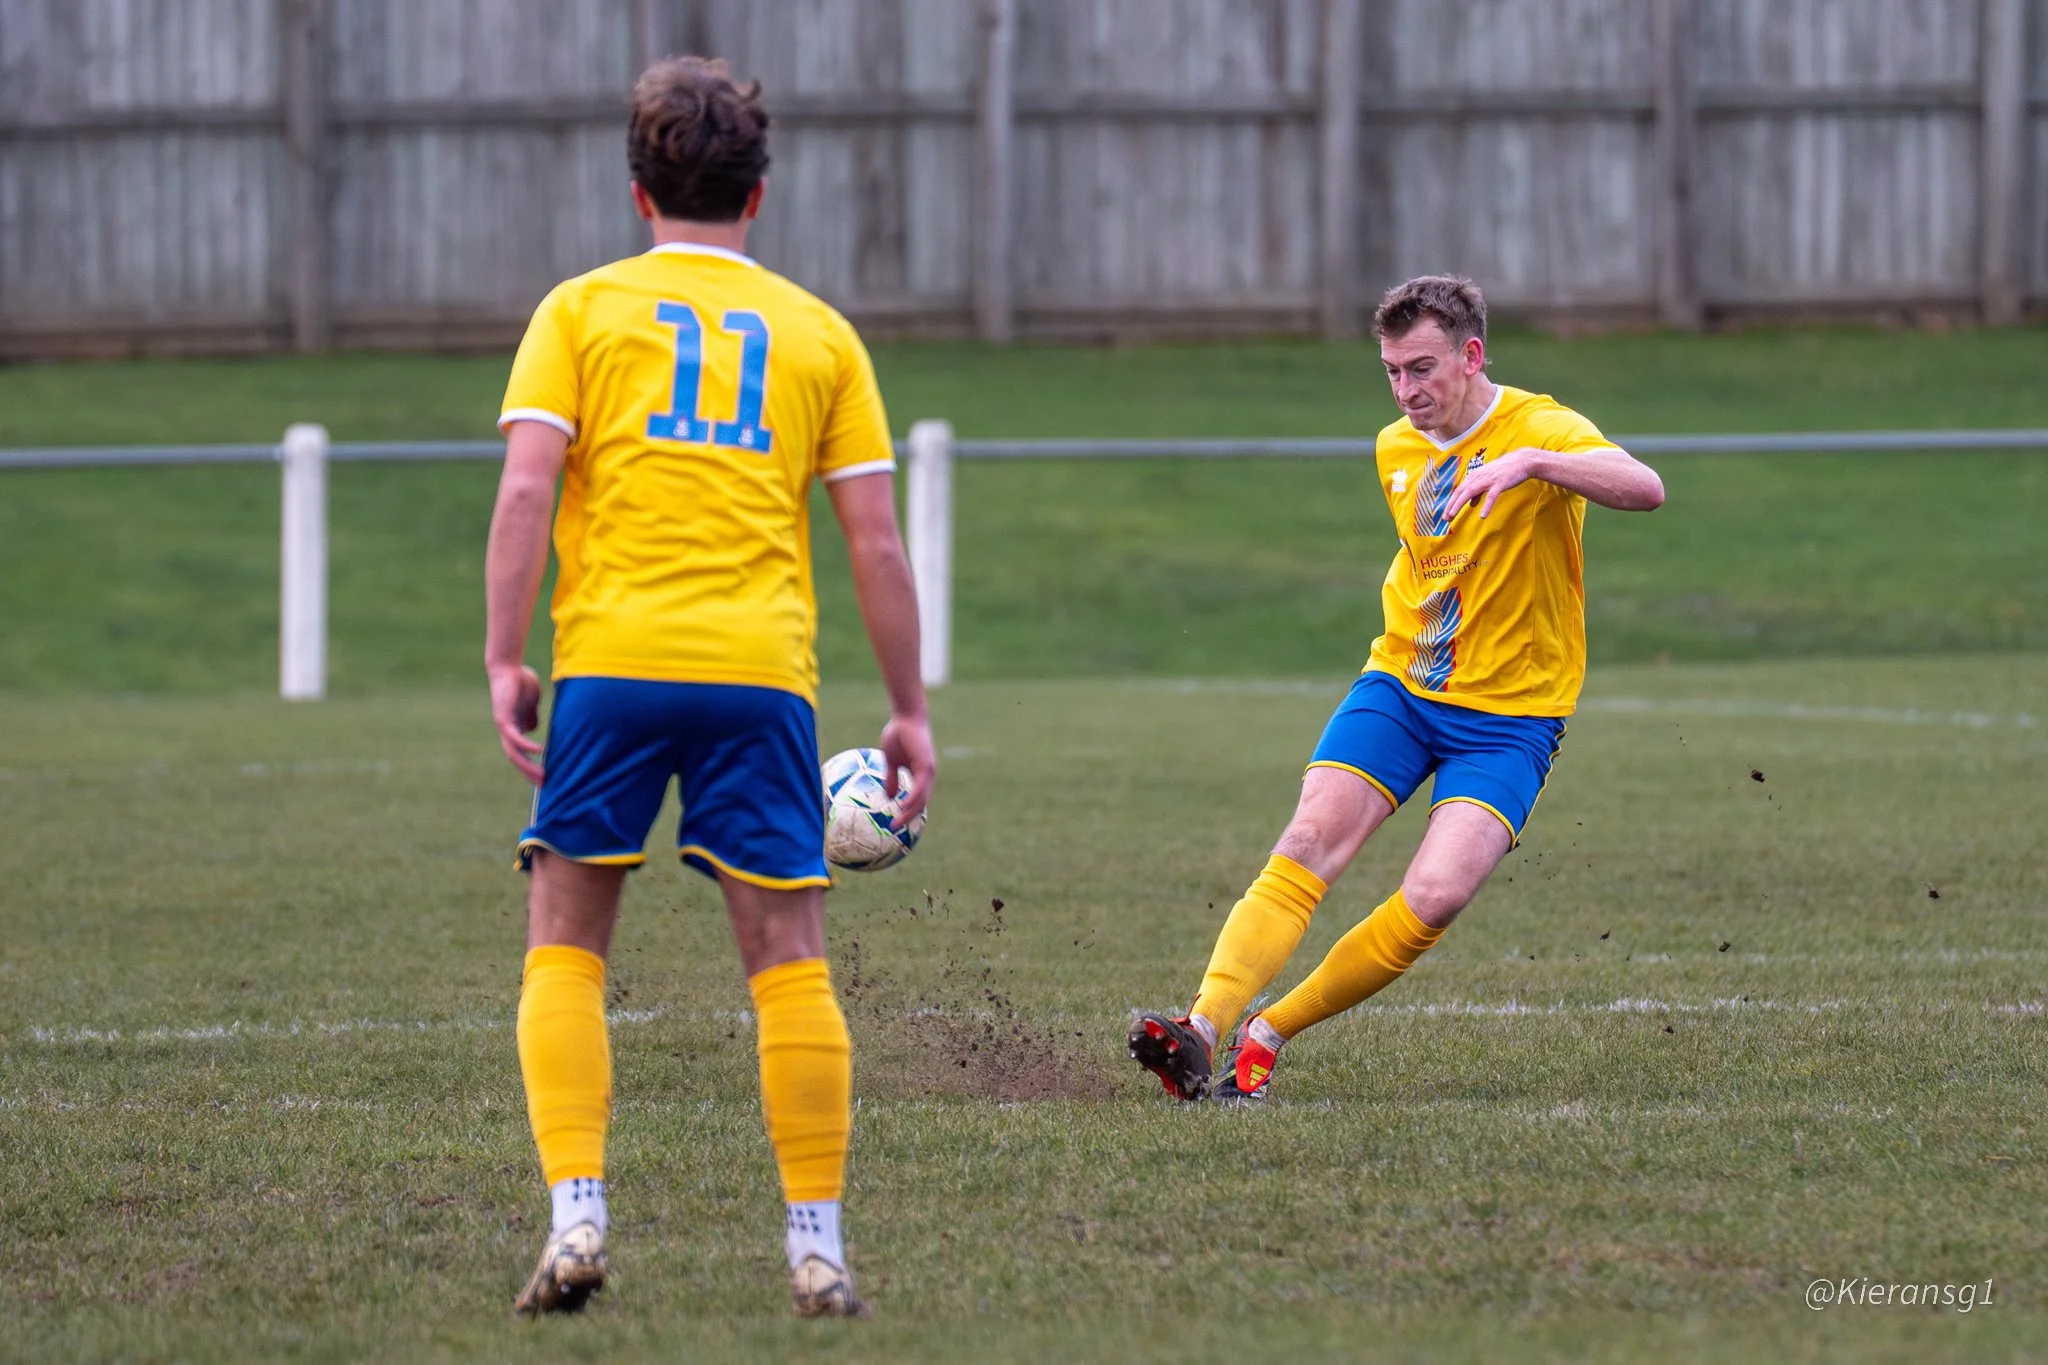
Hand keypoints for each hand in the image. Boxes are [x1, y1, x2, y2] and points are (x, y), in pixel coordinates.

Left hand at [488, 661, 545, 784]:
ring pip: (514, 753)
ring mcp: (504, 726)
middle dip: (530, 773)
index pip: (521, 753)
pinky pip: (515, 737)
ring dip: (528, 766)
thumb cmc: (520, 681)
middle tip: (544, 785)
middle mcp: (506, 731)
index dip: (531, 765)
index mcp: (513, 728)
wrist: (507, 666)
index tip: (545, 776)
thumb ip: (531, 716)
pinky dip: (527, 745)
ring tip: (542, 775)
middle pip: (517, 758)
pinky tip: (539, 750)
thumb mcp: (530, 702)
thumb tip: (534, 730)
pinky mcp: (503, 719)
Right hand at [877, 710, 935, 828]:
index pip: (917, 799)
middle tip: (894, 830)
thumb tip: (889, 796)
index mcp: (920, 775)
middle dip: (908, 818)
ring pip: (921, 799)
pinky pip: (919, 788)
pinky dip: (912, 800)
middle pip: (920, 803)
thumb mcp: (891, 760)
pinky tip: (902, 808)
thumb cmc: (899, 734)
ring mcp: (928, 771)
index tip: (896, 824)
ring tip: (896, 824)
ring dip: (909, 813)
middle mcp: (927, 775)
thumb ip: (891, 777)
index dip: (909, 813)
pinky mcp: (925, 766)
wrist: (906, 716)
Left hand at [1446, 448, 1543, 519]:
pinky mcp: (1500, 483)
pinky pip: (1491, 496)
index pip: (1459, 491)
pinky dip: (1486, 505)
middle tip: (1445, 518)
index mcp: (1475, 476)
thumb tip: (1470, 504)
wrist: (1522, 461)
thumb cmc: (1504, 471)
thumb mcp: (1488, 480)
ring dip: (1459, 504)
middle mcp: (1478, 477)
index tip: (1446, 515)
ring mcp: (1488, 479)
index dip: (1451, 503)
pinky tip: (1482, 515)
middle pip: (1460, 492)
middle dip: (1451, 505)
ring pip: (1470, 492)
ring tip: (1453, 515)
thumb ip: (1478, 492)